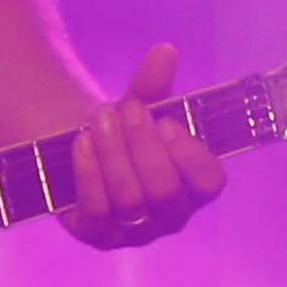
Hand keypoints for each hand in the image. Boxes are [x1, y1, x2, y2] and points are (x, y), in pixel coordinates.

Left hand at [57, 44, 227, 248]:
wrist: (77, 146)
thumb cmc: (122, 129)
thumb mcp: (139, 104)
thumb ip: (153, 84)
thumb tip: (164, 51)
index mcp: (194, 186)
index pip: (209, 183)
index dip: (190, 156)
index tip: (167, 121)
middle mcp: (170, 216)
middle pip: (166, 192)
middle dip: (144, 147)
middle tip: (127, 110)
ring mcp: (135, 231)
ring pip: (131, 201)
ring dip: (115, 155)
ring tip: (100, 119)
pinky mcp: (98, 235)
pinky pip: (97, 211)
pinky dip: (89, 174)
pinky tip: (81, 143)